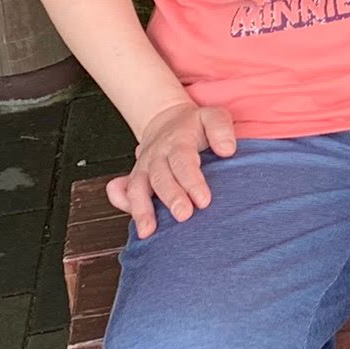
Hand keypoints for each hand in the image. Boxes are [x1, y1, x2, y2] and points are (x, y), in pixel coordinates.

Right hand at [107, 102, 236, 238]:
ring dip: (141, 210)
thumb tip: (227, 150)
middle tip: (184, 216)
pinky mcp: (135, 178)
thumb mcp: (213, 117)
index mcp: (178, 140)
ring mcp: (143, 167)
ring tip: (148, 231)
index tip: (204, 201)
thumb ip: (221, 129)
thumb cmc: (195, 126)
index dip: (192, 181)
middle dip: (171, 198)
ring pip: (137, 188)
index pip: (184, 161)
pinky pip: (122, 191)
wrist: (168, 123)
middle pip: (161, 177)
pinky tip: (135, 222)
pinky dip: (123, 205)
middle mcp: (157, 155)